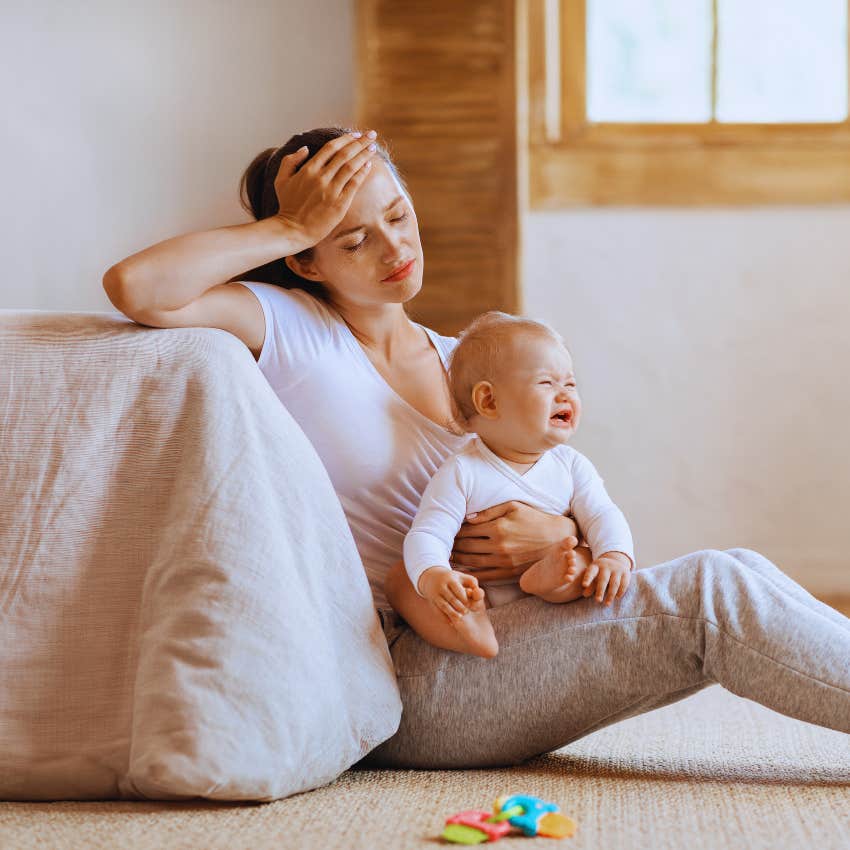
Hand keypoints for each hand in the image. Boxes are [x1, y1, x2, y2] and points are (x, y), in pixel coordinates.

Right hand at [273, 131, 377, 250]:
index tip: (356, 134)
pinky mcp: (339, 204)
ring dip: (363, 155)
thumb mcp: (281, 180)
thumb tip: (306, 148)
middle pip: (344, 154)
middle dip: (360, 142)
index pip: (331, 148)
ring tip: (372, 147)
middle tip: (371, 135)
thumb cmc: (287, 206)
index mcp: (308, 169)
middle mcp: (321, 177)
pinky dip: (362, 173)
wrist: (293, 230)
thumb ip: (290, 161)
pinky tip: (368, 165)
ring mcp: (331, 191)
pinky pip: (353, 184)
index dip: (345, 139)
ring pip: (351, 167)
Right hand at [418, 567, 483, 623]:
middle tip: (466, 612)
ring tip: (459, 618)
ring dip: (452, 613)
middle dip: (460, 607)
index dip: (465, 599)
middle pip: (451, 599)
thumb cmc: (453, 579)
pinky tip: (451, 623)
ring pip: (444, 606)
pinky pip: (437, 611)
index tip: (471, 605)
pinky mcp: (431, 601)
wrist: (432, 578)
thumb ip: (473, 584)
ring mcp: (435, 594)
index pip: (458, 590)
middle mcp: (441, 586)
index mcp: (450, 579)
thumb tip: (479, 593)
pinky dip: (444, 618)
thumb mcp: (462, 577)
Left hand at [451, 501, 578, 581]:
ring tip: (449, 556)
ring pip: (473, 562)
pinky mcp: (509, 572)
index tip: (448, 531)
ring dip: (458, 560)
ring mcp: (504, 561)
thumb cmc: (534, 519)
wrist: (557, 539)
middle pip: (467, 547)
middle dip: (453, 545)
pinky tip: (462, 572)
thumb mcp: (513, 507)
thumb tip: (468, 518)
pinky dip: (472, 574)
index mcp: (498, 527)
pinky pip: (486, 576)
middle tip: (443, 544)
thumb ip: (489, 511)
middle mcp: (499, 546)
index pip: (468, 530)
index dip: (455, 531)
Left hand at [581, 551, 632, 605]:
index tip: (584, 585)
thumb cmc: (601, 572)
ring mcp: (617, 569)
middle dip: (600, 590)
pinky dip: (620, 591)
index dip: (588, 578)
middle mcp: (606, 566)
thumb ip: (590, 585)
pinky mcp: (626, 573)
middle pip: (603, 579)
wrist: (617, 560)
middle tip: (598, 600)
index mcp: (596, 566)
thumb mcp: (594, 575)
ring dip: (611, 594)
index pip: (591, 572)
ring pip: (614, 583)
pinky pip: (624, 583)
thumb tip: (585, 595)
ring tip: (607, 604)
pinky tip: (617, 597)